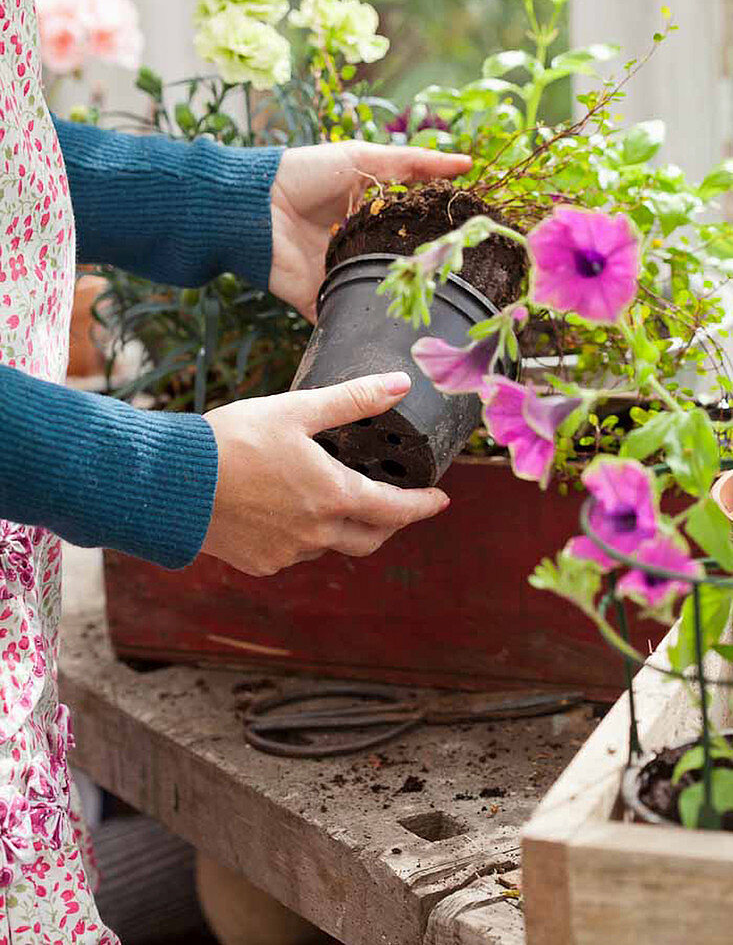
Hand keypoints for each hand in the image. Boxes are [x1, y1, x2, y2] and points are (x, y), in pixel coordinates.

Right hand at [202, 372, 448, 576]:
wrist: (172, 482)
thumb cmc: (233, 440)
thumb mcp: (297, 410)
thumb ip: (352, 400)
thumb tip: (399, 384)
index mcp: (333, 496)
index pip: (396, 510)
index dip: (422, 506)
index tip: (440, 500)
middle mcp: (317, 534)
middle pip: (371, 538)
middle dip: (390, 523)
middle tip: (397, 506)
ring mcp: (288, 554)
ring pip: (332, 546)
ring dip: (344, 529)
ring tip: (338, 502)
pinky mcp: (261, 564)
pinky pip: (296, 554)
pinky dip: (306, 537)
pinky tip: (291, 515)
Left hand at [269, 141, 471, 320]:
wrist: (257, 206)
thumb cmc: (307, 173)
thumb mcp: (366, 159)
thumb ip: (414, 163)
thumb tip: (466, 164)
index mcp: (366, 215)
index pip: (408, 230)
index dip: (435, 237)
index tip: (469, 246)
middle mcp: (354, 248)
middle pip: (395, 267)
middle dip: (420, 279)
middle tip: (457, 286)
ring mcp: (336, 276)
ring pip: (373, 296)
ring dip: (395, 306)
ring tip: (432, 313)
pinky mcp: (316, 299)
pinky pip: (342, 320)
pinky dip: (359, 328)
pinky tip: (391, 337)